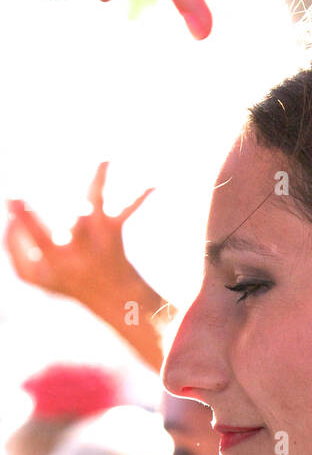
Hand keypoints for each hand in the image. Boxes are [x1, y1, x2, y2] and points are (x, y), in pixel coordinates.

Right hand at [5, 161, 152, 309]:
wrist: (112, 296)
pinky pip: (127, 209)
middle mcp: (80, 248)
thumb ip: (13, 247)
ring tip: (104, 157)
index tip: (12, 197)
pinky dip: (139, 197)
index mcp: (56, 259)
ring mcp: (98, 236)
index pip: (38, 238)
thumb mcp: (32, 275)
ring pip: (96, 206)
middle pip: (74, 225)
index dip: (24, 219)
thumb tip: (9, 214)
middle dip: (73, 214)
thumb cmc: (64, 280)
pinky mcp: (113, 228)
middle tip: (56, 201)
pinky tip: (154, 184)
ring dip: (99, 181)